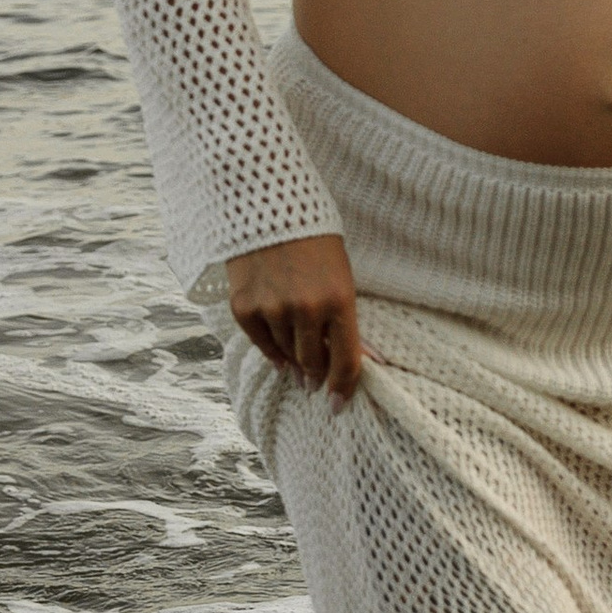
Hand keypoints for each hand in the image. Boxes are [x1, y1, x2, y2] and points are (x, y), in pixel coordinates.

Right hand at [225, 234, 363, 397]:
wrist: (270, 207)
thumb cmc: (316, 243)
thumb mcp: (343, 277)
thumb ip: (347, 319)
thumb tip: (367, 359)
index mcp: (339, 300)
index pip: (345, 360)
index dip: (343, 388)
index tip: (338, 405)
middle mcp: (305, 309)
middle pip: (313, 362)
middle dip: (316, 375)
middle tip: (315, 384)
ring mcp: (272, 308)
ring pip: (285, 355)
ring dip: (293, 363)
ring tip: (298, 369)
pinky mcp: (244, 306)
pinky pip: (259, 342)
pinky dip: (270, 352)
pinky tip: (278, 358)